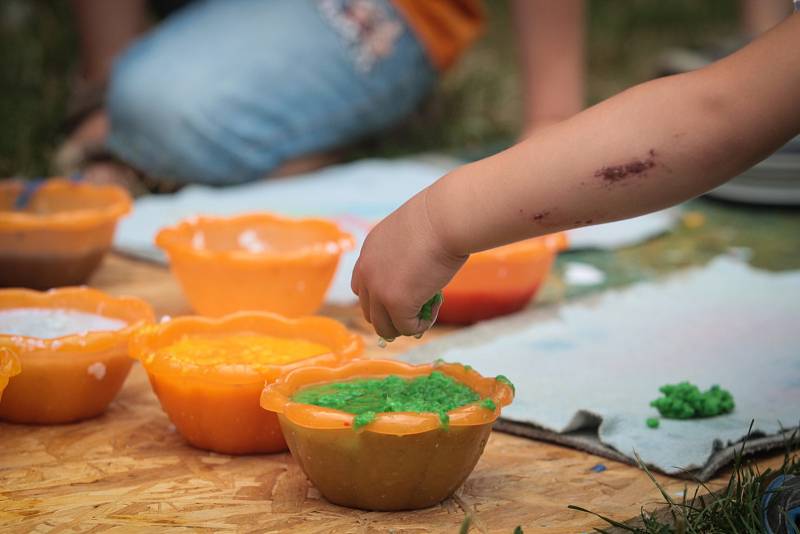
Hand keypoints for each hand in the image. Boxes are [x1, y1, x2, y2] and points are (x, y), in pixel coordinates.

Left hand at [351, 188, 467, 338]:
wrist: (445, 218)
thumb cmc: (439, 220)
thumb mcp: (410, 236)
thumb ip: (404, 259)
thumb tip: (415, 283)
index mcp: (368, 252)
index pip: (361, 287)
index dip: (381, 298)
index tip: (404, 296)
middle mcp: (366, 272)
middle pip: (370, 311)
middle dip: (393, 315)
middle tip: (418, 307)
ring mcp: (379, 290)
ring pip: (384, 327)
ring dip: (405, 324)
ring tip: (428, 309)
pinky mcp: (396, 303)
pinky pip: (407, 328)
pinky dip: (421, 324)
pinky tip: (436, 305)